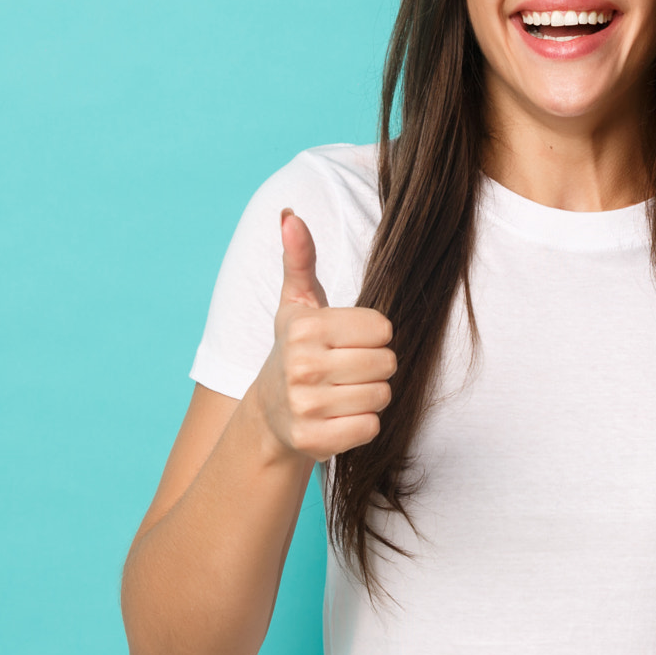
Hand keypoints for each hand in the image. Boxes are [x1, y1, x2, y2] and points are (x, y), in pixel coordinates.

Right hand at [252, 209, 395, 463]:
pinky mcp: (313, 440)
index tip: (347, 341)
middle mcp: (302, 367)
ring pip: (381, 396)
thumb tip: (290, 214)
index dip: (372, 335)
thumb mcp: (297, 303)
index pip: (382, 328)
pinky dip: (362, 424)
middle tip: (347, 369)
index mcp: (306, 328)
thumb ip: (300, 258)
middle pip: (386, 363)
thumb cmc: (295, 349)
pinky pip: (370, 427)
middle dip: (375, 366)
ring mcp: (306, 407)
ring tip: (342, 391)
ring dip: (370, 395)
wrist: (269, 413)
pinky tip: (339, 416)